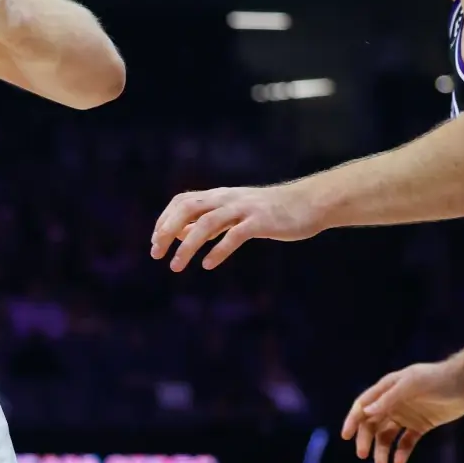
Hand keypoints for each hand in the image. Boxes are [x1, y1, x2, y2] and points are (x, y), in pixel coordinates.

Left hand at [149, 183, 322, 270]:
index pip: (181, 201)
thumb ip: (208, 221)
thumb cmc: (269, 212)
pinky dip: (218, 250)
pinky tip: (208, 264)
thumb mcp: (234, 213)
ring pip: (206, 223)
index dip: (164, 220)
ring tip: (175, 266)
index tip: (155, 242)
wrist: (308, 204)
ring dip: (187, 246)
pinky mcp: (260, 222)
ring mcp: (243, 209)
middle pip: (187, 208)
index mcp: (218, 196)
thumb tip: (180, 233)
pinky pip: (234, 235)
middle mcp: (226, 199)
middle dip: (167, 230)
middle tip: (156, 254)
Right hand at [341, 361, 463, 462]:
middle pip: (373, 424)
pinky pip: (407, 441)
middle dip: (366, 440)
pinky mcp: (422, 425)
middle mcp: (393, 403)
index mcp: (387, 389)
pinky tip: (399, 462)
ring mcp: (407, 415)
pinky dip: (401, 452)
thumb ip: (389, 398)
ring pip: (388, 436)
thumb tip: (366, 412)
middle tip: (363, 455)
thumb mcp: (412, 384)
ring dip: (382, 450)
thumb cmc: (437, 379)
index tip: (346, 436)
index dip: (353, 420)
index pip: (363, 406)